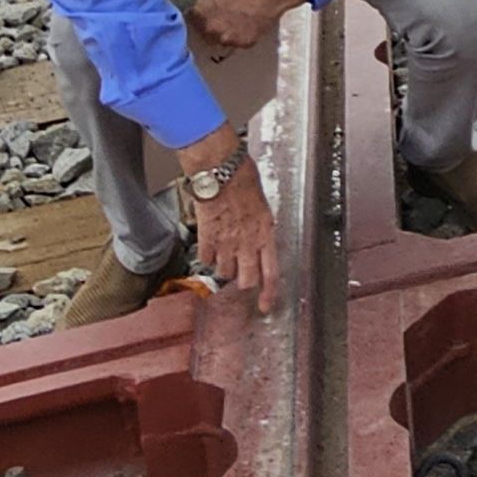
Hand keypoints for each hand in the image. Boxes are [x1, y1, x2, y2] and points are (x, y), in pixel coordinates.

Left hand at [185, 0, 306, 53]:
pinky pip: (239, 42)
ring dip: (226, 32)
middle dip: (211, 27)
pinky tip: (251, 21)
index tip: (204, 14)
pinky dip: (243, 34)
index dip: (198, 17)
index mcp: (201, 11)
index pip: (190, 21)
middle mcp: (211, 28)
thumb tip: (201, 8)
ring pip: (222, 40)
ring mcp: (228, 38)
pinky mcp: (245, 43)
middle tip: (224, 16)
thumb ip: (207, 0)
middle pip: (204, 34)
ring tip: (239, 18)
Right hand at [187, 146, 278, 313]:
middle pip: (246, 280)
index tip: (264, 306)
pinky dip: (206, 256)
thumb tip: (258, 234)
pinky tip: (208, 246)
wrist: (220, 170)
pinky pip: (205, 258)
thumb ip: (260, 226)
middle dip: (243, 282)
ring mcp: (225, 242)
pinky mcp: (206, 237)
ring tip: (224, 253)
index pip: (271, 273)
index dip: (269, 294)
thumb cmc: (243, 179)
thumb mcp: (262, 205)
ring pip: (224, 272)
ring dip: (223, 267)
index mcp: (266, 233)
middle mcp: (247, 243)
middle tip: (240, 277)